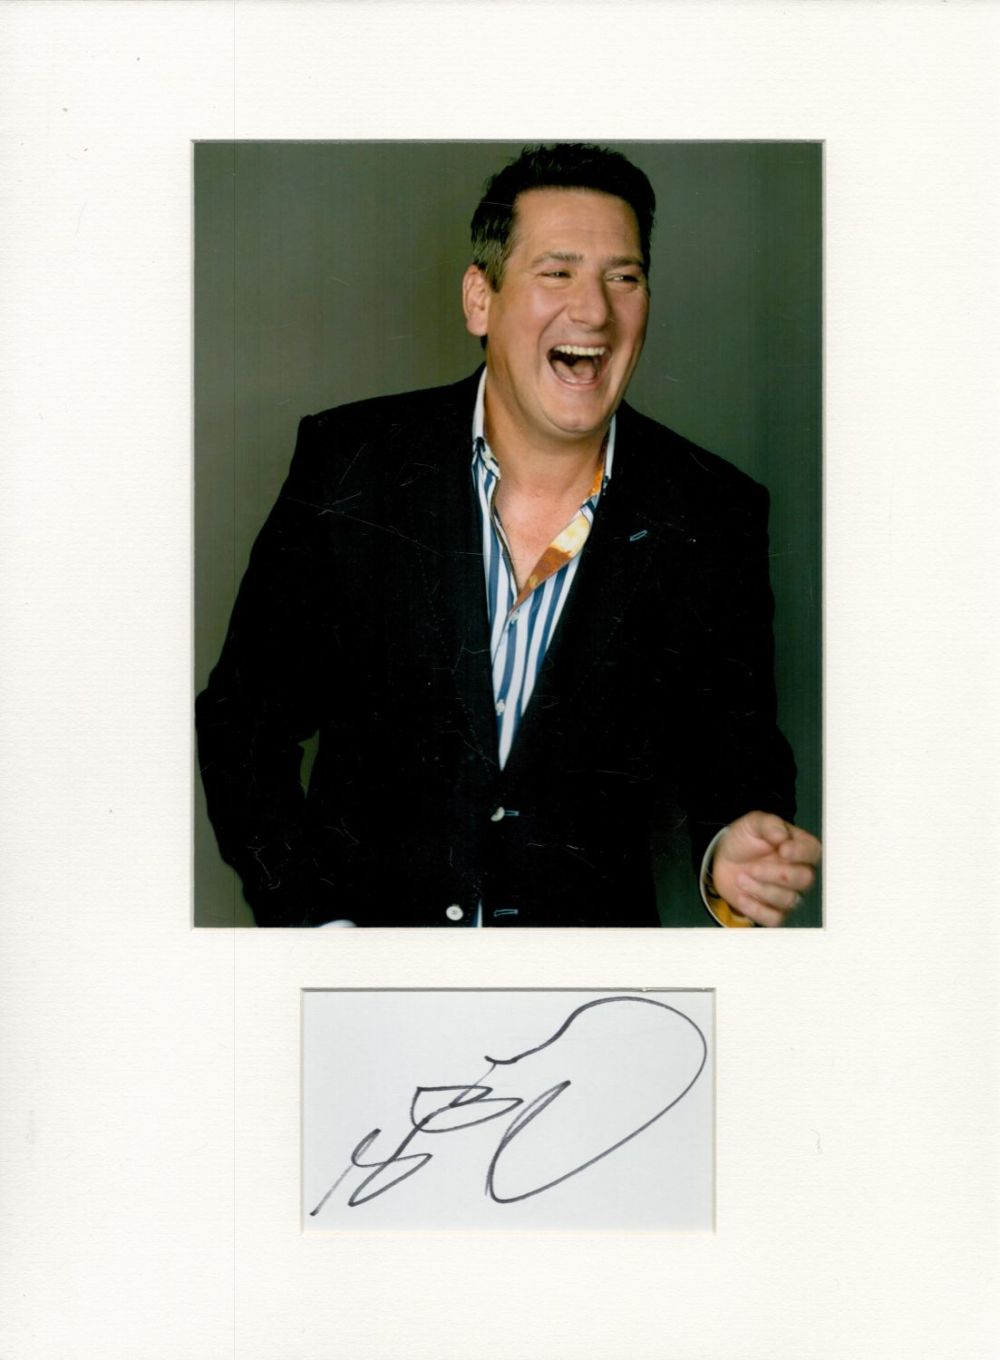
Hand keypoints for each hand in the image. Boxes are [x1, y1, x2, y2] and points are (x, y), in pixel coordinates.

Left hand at [710, 811, 820, 926]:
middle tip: (752, 867)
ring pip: (789, 900)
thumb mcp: (752, 824)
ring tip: (741, 879)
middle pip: (805, 879)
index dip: (800, 853)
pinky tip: (742, 897)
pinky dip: (756, 909)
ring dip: (761, 890)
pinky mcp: (775, 911)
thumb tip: (782, 834)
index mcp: (799, 847)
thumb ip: (769, 825)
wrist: (723, 860)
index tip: (782, 850)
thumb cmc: (744, 840)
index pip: (813, 852)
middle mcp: (799, 872)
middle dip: (776, 874)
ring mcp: (788, 894)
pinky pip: (775, 919)